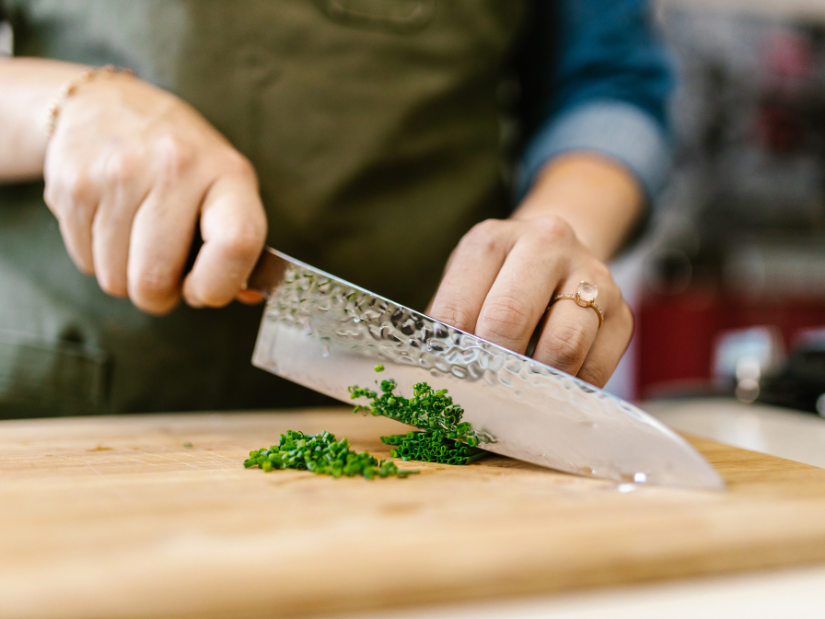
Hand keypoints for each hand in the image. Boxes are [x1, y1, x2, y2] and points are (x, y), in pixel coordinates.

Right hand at [43, 74, 266, 314]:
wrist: (106, 106)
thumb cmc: (183, 162)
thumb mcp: (226, 186)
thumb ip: (239, 244)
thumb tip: (245, 296)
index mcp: (226, 172)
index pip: (236, 243)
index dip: (218, 285)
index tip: (204, 289)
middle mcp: (172, 166)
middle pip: (155, 279)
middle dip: (161, 294)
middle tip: (166, 272)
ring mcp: (117, 174)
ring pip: (116, 279)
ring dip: (128, 276)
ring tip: (139, 240)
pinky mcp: (72, 185)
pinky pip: (86, 262)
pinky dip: (100, 258)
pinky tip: (112, 224)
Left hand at [428, 216, 632, 387]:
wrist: (562, 257)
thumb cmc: (501, 282)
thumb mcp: (468, 286)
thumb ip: (450, 325)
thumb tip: (432, 384)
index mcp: (492, 240)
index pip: (457, 308)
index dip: (450, 354)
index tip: (450, 382)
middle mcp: (546, 244)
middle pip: (509, 319)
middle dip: (492, 365)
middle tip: (484, 392)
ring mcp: (591, 276)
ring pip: (562, 347)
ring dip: (535, 382)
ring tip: (519, 392)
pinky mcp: (623, 313)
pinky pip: (595, 369)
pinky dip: (569, 389)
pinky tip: (552, 387)